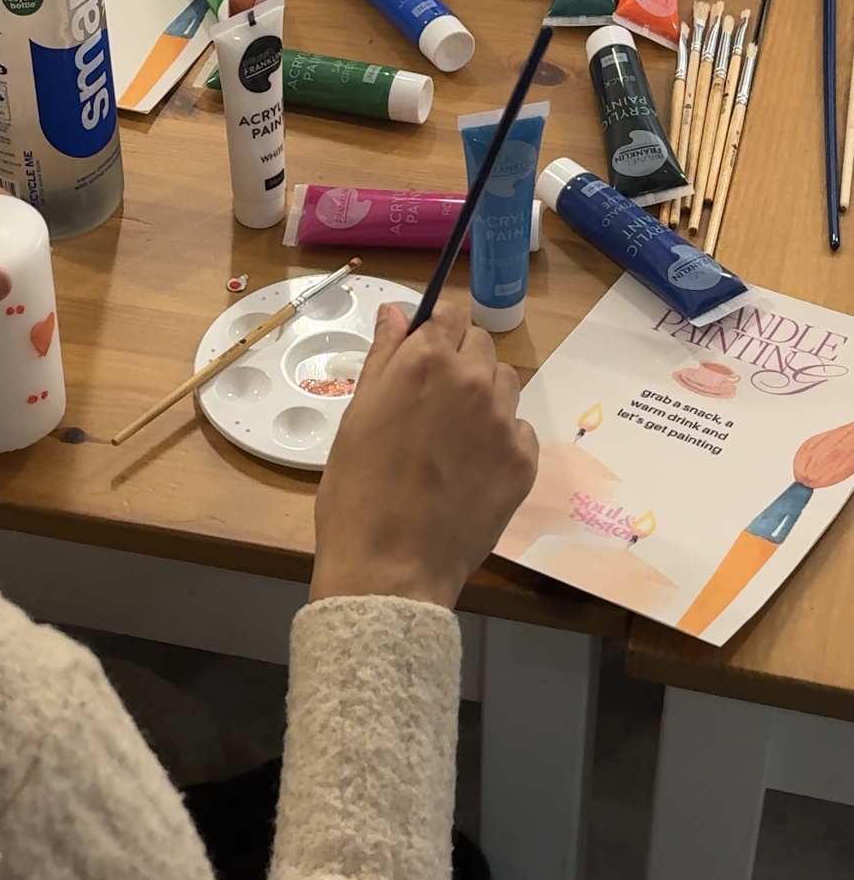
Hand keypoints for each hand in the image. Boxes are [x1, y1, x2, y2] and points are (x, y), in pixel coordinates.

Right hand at [310, 298, 537, 611]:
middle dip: (460, 357)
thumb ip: (384, 357)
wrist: (391, 566)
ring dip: (484, 392)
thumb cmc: (356, 491)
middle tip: (433, 397)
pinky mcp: (524, 460)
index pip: (447, 313)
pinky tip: (472, 465)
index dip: (435, 328)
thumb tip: (397, 313)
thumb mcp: (357, 415)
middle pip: (480, 343)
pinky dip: (500, 436)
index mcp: (427, 361)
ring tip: (455, 432)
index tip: (423, 348)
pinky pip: (519, 428)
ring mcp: (505, 421)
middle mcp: (474, 380)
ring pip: (506, 382)